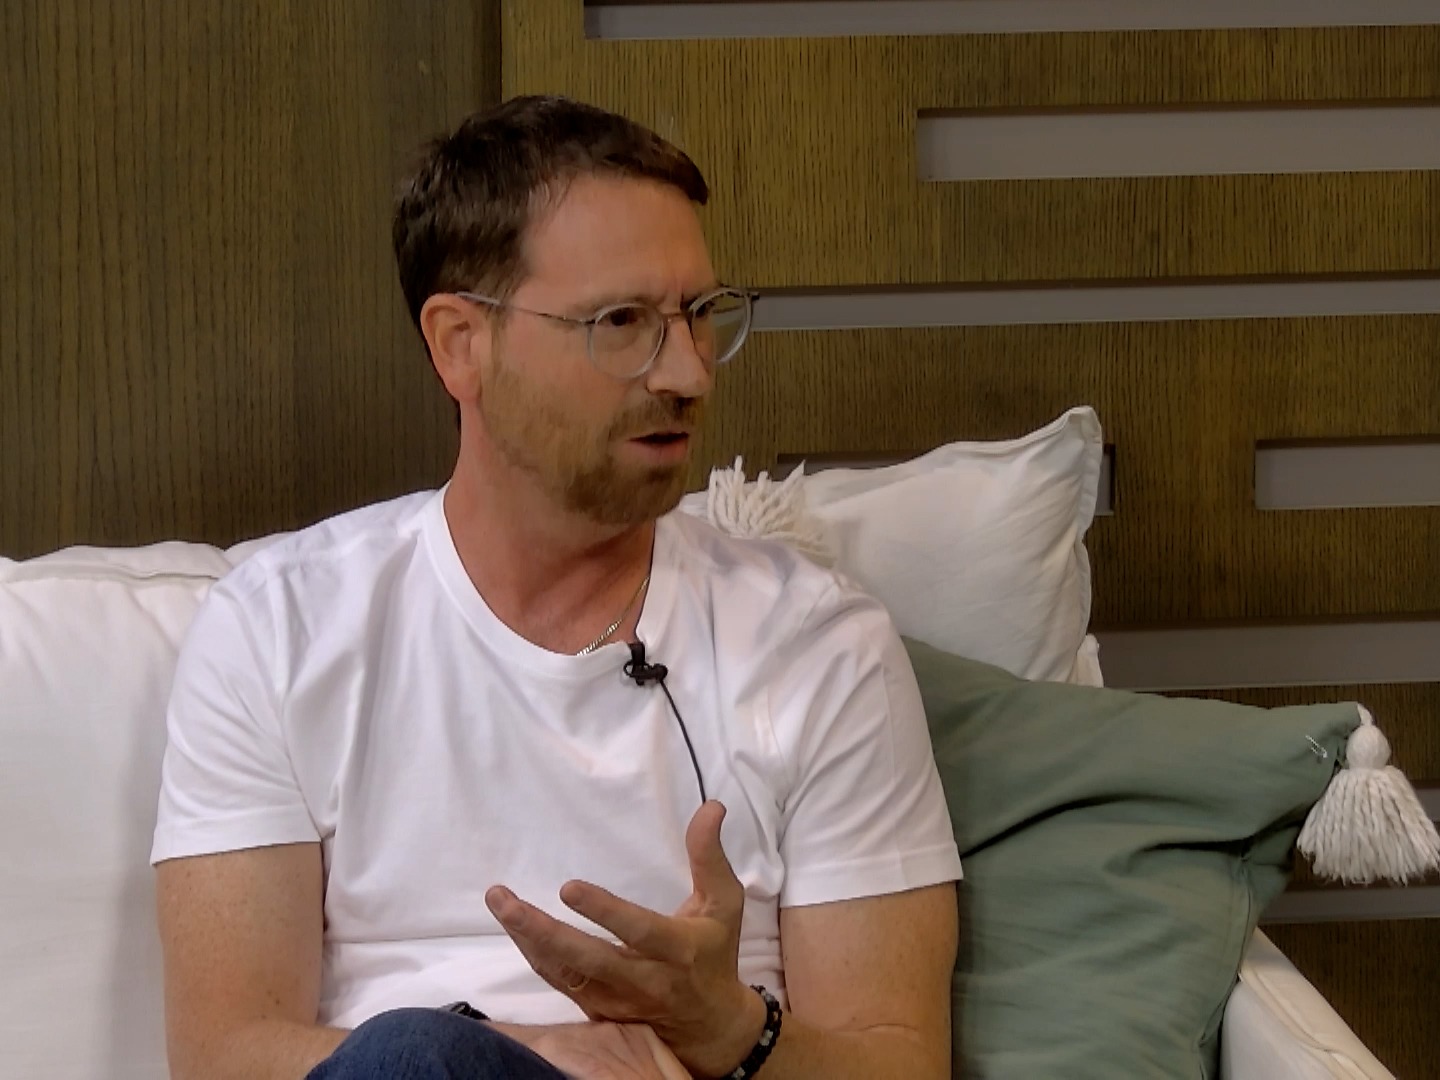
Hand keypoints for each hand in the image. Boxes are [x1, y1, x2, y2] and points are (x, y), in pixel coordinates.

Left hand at [486, 802, 767, 1076]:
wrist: (711, 1026)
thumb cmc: (716, 952)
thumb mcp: (724, 903)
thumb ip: (710, 856)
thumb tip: (710, 807)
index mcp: (677, 949)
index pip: (637, 930)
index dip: (604, 911)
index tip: (567, 888)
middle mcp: (644, 979)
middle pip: (587, 960)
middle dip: (543, 931)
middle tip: (507, 902)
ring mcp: (617, 1000)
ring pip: (564, 974)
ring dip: (528, 940)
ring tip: (501, 904)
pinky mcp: (598, 1010)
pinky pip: (559, 983)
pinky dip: (534, 955)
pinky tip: (515, 928)